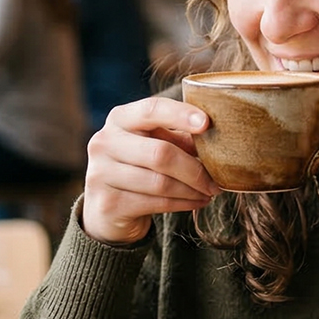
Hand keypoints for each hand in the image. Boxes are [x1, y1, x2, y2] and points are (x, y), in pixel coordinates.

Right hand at [82, 97, 220, 244]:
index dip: (180, 114)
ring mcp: (101, 173)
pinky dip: (183, 203)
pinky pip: (156, 203)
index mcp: (119, 119)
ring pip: (161, 183)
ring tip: (210, 192)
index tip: (206, 123)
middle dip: (194, 169)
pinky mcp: (108, 203)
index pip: (151, 110)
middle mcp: (104, 142)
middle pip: (160, 153)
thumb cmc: (139, 167)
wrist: (106, 208)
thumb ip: (179, 138)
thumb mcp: (155, 144)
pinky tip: (197, 202)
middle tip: (216, 181)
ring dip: (192, 190)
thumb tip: (215, 140)